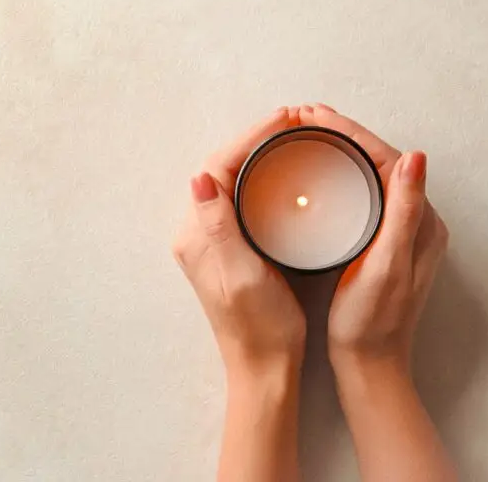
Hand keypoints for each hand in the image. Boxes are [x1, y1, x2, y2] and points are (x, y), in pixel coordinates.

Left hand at [172, 107, 306, 375]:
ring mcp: (212, 242)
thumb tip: (200, 178)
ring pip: (229, 182)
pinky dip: (258, 180)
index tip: (283, 121)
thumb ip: (219, 227)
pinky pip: (238, 201)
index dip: (248, 139)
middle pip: (220, 170)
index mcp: (197, 237)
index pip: (216, 169)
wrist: (263, 366)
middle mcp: (197, 235)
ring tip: (288, 138)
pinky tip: (279, 176)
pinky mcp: (228, 250)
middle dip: (252, 141)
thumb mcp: (242, 275)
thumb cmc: (259, 327)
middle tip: (290, 123)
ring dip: (255, 156)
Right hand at [298, 104, 449, 369]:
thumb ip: (402, 213)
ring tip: (305, 135)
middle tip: (303, 117)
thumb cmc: (373, 321)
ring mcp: (394, 231)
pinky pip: (359, 194)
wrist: (369, 361)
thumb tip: (415, 157)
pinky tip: (316, 174)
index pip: (387, 158)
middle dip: (341, 134)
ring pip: (366, 175)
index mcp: (420, 221)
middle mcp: (412, 220)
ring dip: (338, 151)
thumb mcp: (387, 266)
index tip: (315, 115)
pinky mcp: (376, 242)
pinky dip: (338, 176)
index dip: (351, 132)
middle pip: (376, 160)